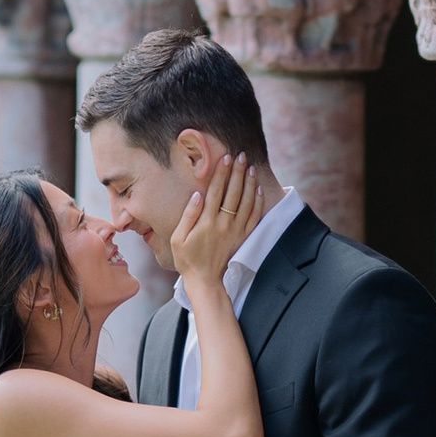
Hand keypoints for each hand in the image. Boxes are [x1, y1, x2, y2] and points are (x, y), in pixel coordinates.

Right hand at [171, 152, 262, 288]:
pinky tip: (258, 189)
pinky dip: (257, 201)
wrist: (205, 280)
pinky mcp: (243, 237)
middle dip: (238, 172)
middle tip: (241, 156)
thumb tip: (197, 195)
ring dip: (249, 183)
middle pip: (234, 192)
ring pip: (247, 202)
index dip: (221, 173)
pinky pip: (254, 216)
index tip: (226, 158)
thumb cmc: (187, 259)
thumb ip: (188, 216)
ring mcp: (235, 230)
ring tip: (250, 167)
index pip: (216, 191)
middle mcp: (224, 224)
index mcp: (206, 222)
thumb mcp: (178, 238)